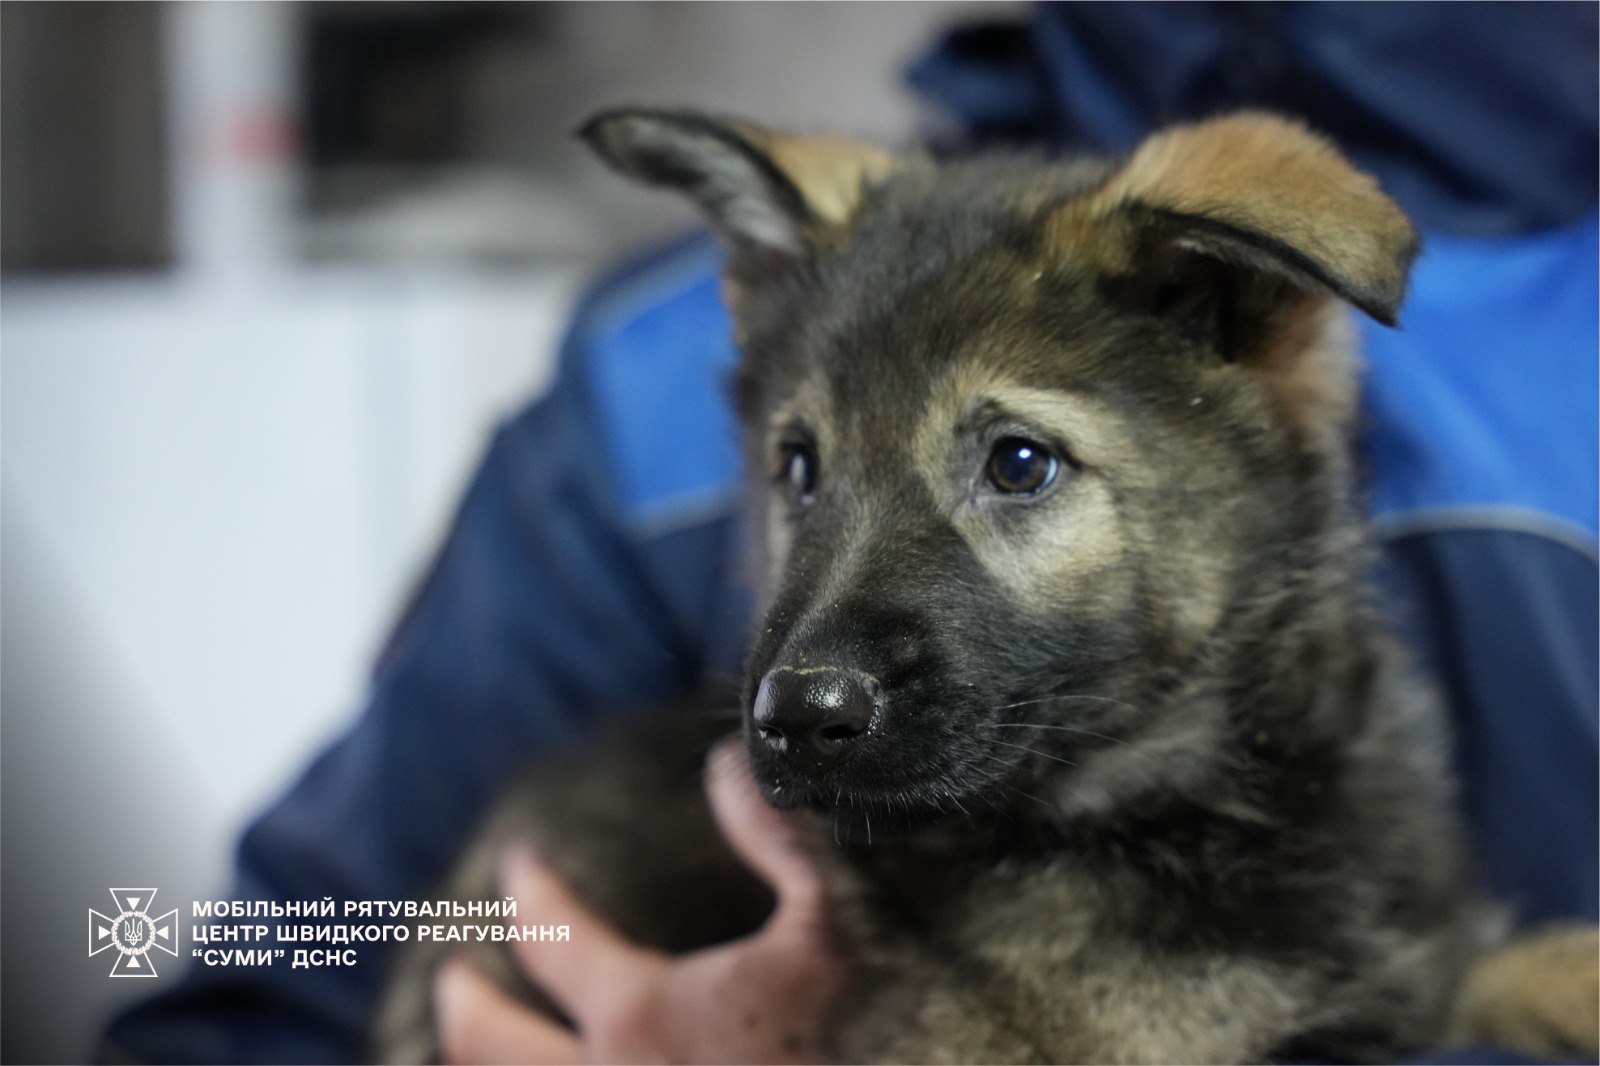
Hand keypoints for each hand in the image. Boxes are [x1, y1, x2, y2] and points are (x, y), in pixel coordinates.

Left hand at [433, 739, 850, 1063]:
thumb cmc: (866, 1038)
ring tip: (474, 1048)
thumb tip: (727, 766)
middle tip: (455, 974)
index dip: (532, 889)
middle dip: (469, 1004)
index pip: (553, 938)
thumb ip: (780, 839)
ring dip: (483, 1064)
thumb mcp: (836, 926)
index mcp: (641, 1013)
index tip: (523, 861)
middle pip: (492, 1046)